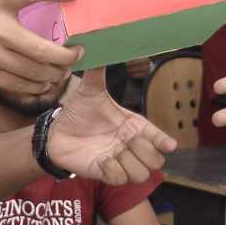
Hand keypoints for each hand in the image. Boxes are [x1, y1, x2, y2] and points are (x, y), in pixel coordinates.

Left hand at [46, 72, 175, 186]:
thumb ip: (97, 72)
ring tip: (113, 153)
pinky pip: (121, 180)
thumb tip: (95, 45)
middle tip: (127, 143)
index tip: (169, 144)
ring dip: (130, 164)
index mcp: (133, 125)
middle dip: (145, 153)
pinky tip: (102, 161)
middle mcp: (130, 145)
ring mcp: (120, 161)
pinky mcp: (107, 174)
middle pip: (156, 160)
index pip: (158, 137)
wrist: (56, 132)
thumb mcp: (89, 91)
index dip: (164, 141)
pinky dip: (113, 172)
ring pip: (142, 174)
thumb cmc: (78, 112)